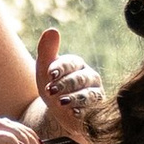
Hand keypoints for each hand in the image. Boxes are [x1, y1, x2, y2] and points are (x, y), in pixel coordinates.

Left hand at [28, 28, 105, 143]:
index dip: (60, 68)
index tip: (50, 74)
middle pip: (79, 79)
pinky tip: (73, 113)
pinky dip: (84, 111)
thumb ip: (47, 50)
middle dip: (64, 85)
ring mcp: (95, 93)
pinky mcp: (98, 109)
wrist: (58, 112)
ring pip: (88, 94)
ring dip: (74, 98)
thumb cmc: (52, 86)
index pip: (70, 63)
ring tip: (61, 103)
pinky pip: (94, 109)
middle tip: (50, 91)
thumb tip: (52, 30)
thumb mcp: (45, 70)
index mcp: (76, 64)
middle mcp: (89, 76)